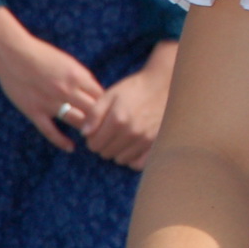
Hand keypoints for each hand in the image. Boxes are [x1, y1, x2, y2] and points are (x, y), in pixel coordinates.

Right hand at [0, 9, 103, 152]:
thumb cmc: (42, 54)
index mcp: (78, 76)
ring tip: (92, 137)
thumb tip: (95, 92)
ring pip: (77, 122)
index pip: (102, 96)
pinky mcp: (34, 111)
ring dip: (85, 129)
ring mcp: (50, 102)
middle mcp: (67, 90)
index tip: (111, 113)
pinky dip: (62, 141)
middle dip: (102, 120)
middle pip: (93, 111)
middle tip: (107, 129)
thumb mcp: (68, 62)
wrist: (12, 53)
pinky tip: (70, 147)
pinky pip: (50, 131)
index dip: (109, 106)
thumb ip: (82, 78)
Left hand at [84, 42, 176, 169]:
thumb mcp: (110, 95)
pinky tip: (133, 146)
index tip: (98, 130)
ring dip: (118, 151)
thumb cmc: (134, 89)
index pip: (94, 145)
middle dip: (104, 145)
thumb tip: (85, 133)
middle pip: (106, 154)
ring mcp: (145, 139)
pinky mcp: (156, 143)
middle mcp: (132, 132)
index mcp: (118, 120)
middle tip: (111, 132)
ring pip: (121, 159)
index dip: (93, 138)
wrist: (163, 84)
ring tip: (123, 136)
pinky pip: (138, 163)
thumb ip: (94, 114)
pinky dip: (133, 158)